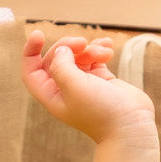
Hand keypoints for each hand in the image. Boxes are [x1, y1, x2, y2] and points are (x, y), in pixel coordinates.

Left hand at [21, 30, 155, 144]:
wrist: (130, 127)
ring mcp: (83, 84)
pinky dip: (99, 50)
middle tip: (82, 44)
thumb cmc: (100, 112)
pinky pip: (94, 58)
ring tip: (104, 53)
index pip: (32, 72)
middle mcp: (65, 90)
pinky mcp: (100, 80)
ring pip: (77, 56)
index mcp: (52, 96)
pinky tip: (108, 49)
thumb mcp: (75, 87)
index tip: (38, 34)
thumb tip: (61, 50)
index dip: (30, 52)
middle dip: (67, 46)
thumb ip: (62, 67)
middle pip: (56, 58)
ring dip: (89, 48)